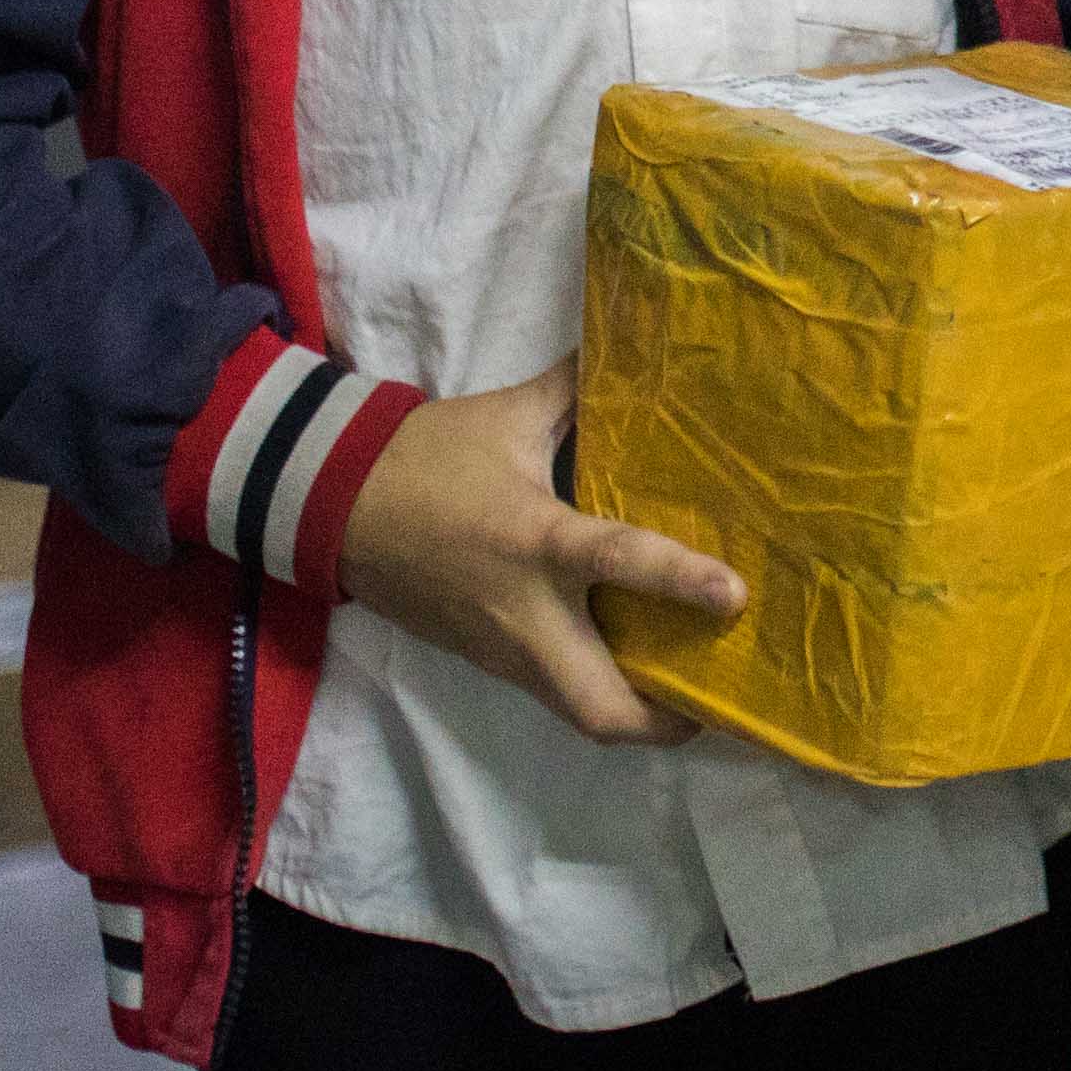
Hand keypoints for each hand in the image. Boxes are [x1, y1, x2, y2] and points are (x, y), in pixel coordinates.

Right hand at [331, 366, 744, 748]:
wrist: (333, 506)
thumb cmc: (426, 457)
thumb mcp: (508, 415)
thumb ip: (579, 390)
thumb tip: (632, 350)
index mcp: (533, 540)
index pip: (616, 563)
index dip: (680, 581)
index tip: (736, 597)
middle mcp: (522, 613)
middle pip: (596, 706)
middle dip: (662, 721)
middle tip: (717, 699)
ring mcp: (501, 649)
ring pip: (575, 713)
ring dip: (635, 715)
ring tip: (693, 693)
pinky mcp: (485, 661)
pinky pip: (551, 694)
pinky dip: (597, 692)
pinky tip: (635, 669)